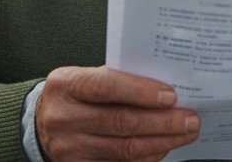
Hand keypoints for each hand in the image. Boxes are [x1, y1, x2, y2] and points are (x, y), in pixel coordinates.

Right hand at [36, 65, 199, 160]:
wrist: (42, 123)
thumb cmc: (73, 95)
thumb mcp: (84, 78)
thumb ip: (117, 80)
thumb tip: (164, 90)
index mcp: (66, 85)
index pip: (106, 86)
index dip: (141, 92)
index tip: (171, 96)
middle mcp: (64, 117)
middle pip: (121, 122)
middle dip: (163, 122)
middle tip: (190, 119)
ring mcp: (69, 147)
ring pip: (125, 148)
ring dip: (161, 142)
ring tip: (184, 133)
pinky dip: (147, 157)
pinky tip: (164, 148)